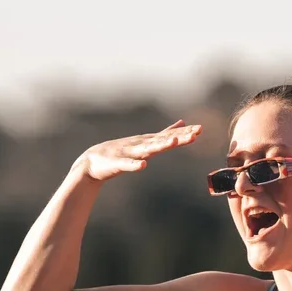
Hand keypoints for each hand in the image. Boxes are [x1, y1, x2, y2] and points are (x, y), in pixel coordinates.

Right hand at [75, 121, 201, 181]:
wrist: (91, 162)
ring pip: (146, 150)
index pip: (168, 137)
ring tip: (173, 142)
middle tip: (195, 133)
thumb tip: (182, 124)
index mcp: (146, 143)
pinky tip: (143, 166)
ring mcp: (129, 154)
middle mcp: (139, 146)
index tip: (200, 130)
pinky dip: (135, 165)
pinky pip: (127, 165)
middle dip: (178, 137)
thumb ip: (163, 134)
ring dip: (159, 146)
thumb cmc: (119, 153)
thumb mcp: (144, 143)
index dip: (184, 134)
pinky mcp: (117, 164)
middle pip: (162, 141)